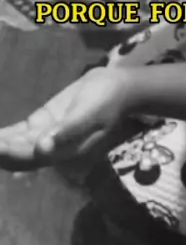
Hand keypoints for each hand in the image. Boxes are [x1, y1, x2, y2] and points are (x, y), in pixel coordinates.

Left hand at [0, 68, 130, 170]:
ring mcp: (45, 135)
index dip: (8, 154)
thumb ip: (68, 130)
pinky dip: (4, 135)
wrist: (116, 87)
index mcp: (64, 150)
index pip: (29, 157)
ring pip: (15, 147)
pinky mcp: (42, 123)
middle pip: (17, 157)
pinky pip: (19, 133)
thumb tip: (42, 147)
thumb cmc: (106, 100)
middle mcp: (51, 148)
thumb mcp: (90, 113)